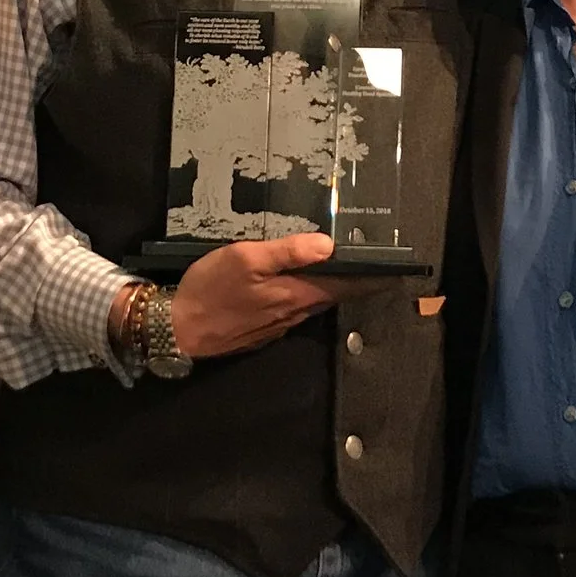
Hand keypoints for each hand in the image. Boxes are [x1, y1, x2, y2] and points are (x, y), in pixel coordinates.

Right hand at [169, 234, 376, 358]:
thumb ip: (287, 252)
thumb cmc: (211, 289)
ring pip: (312, 302)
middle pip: (332, 294)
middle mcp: (294, 313)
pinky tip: (295, 282)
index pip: (346, 286)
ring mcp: (278, 324)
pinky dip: (302, 295)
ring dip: (327, 287)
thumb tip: (328, 246)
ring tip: (338, 267)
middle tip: (368, 261)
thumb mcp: (246, 259)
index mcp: (296, 295)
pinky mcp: (262, 330)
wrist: (178, 330)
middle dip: (352, 280)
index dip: (371, 279)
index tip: (397, 271)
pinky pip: (292, 309)